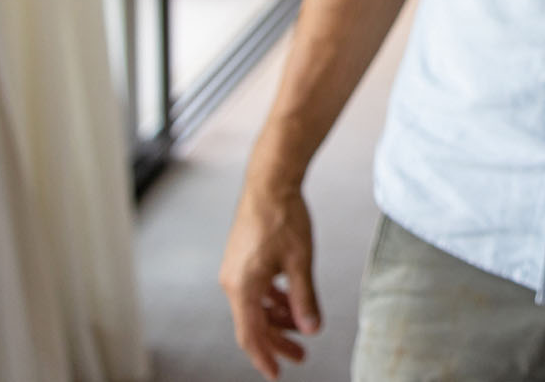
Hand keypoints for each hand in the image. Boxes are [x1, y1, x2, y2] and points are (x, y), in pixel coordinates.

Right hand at [220, 182, 321, 378]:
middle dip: (277, 342)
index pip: (251, 335)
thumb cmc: (283, 216)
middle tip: (300, 356)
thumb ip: (304, 298)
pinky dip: (272, 301)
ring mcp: (235, 270)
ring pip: (255, 308)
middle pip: (253, 324)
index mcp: (243, 286)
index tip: (277, 373)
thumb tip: (311, 328)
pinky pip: (254, 291)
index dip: (265, 357)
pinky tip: (290, 302)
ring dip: (277, 320)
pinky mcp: (241, 260)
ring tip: (302, 326)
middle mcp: (232, 282)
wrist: (269, 182)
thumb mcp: (300, 262)